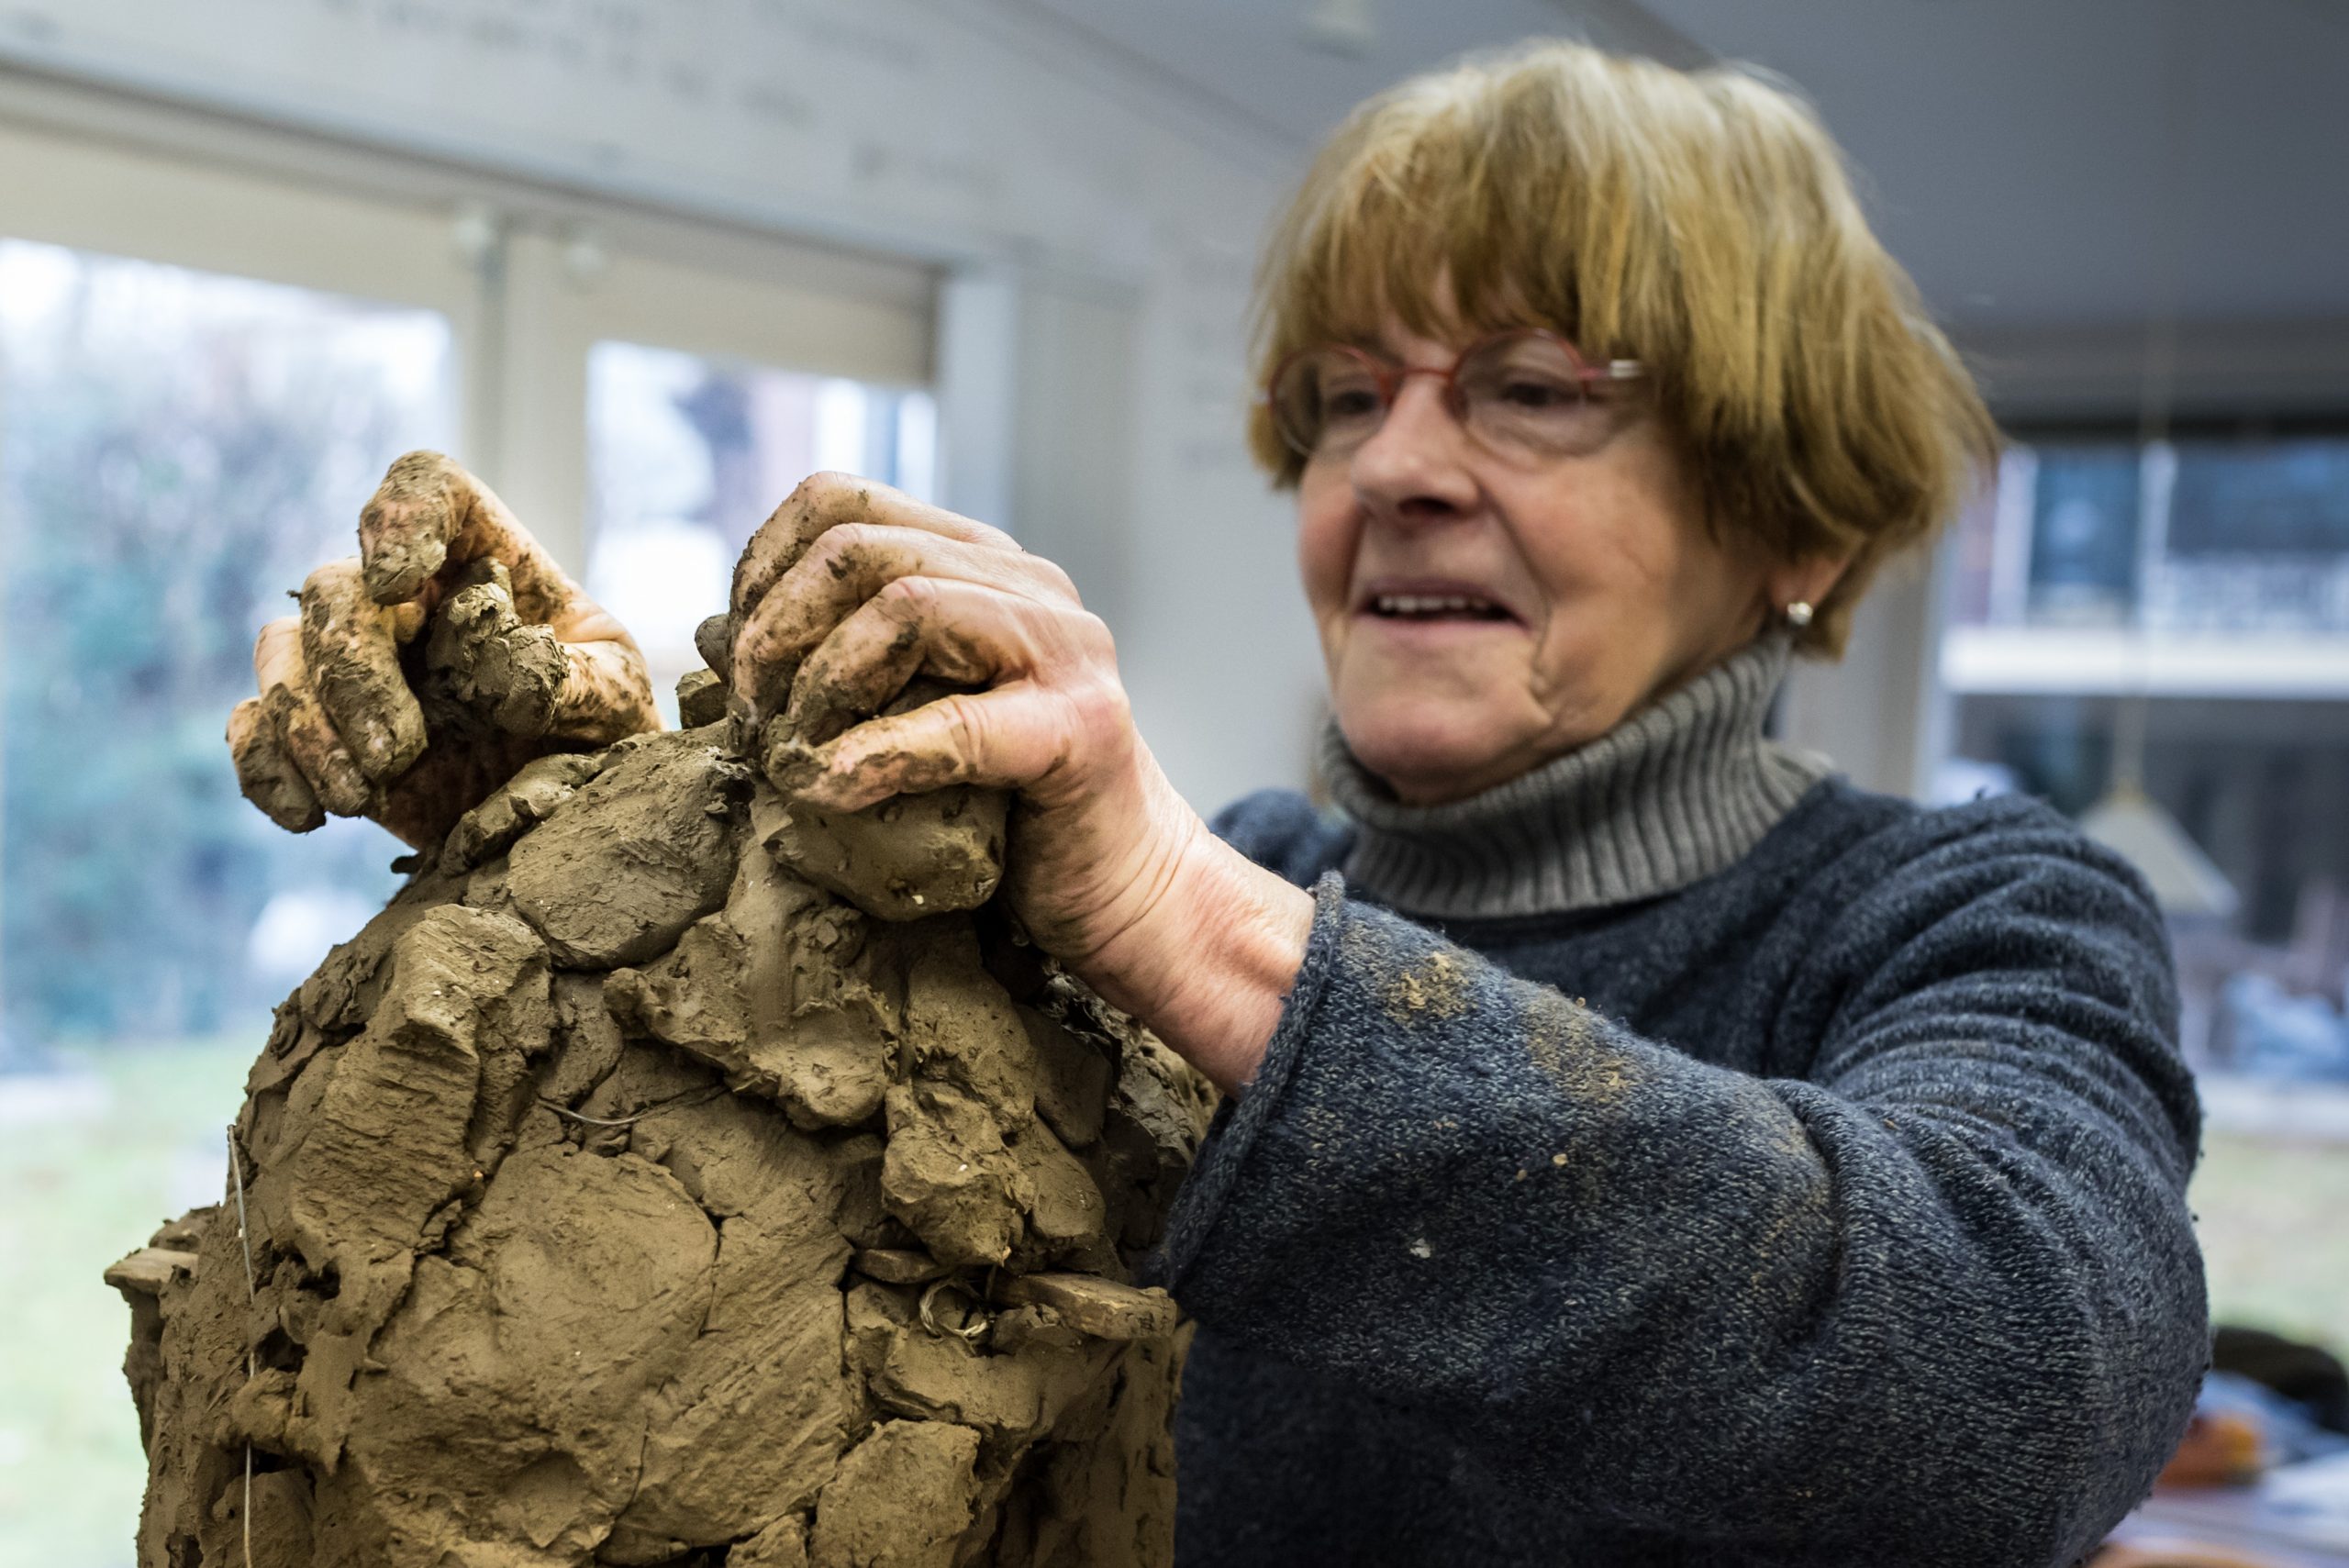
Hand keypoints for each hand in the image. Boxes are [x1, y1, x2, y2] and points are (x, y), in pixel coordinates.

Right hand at [229, 451, 659, 849]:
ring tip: (361, 797)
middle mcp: (409, 598)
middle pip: (338, 590)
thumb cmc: (602, 733)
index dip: (400, 513)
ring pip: (284, 651)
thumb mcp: (618, 700)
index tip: (398, 580)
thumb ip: (570, 678)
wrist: (571, 818)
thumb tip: (492, 666)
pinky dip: (265, 766)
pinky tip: (309, 816)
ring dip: (307, 724)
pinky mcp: (322, 730)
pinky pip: (254, 725)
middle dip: (355, 673)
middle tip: (399, 753)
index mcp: (487, 559)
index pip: (429, 487)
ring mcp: (357, 663)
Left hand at [725, 472, 1313, 1091]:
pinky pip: (955, 724)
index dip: (763, 566)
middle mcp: (1028, 586)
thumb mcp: (912, 712)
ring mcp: (1064, 652)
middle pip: (859, 548)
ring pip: (906, 606)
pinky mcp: (1081, 732)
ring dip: (821, 683)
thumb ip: (843, 663)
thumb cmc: (1005, 814)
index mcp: (981, 564)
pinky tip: (832, 791)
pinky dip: (874, 757)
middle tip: (753, 713)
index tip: (741, 655)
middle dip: (776, 629)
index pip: (840, 500)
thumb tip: (716, 638)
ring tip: (795, 752)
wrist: (1129, 892)